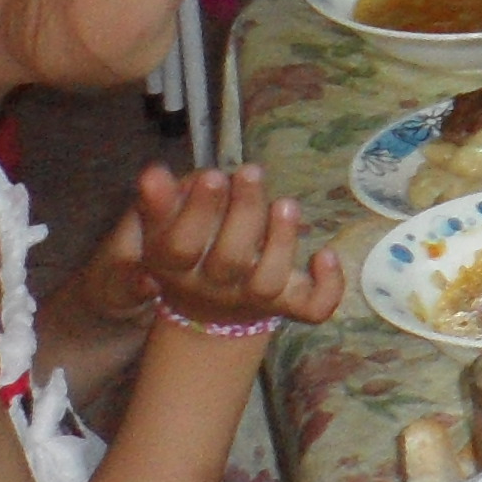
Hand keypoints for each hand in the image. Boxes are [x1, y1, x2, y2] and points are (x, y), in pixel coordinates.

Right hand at [134, 162, 343, 334]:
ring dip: (281, 242)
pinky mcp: (287, 304)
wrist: (207, 311)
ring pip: (268, 283)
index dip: (196, 213)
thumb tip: (153, 174)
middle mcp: (215, 287)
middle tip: (251, 171)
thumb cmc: (189, 251)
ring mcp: (253, 298)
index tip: (212, 174)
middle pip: (229, 260)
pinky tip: (327, 254)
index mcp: (177, 268)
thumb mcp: (164, 229)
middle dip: (244, 213)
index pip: (181, 246)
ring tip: (286, 202)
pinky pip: (312, 309)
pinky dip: (328, 286)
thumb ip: (159, 204)